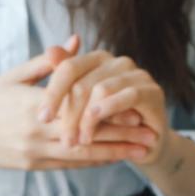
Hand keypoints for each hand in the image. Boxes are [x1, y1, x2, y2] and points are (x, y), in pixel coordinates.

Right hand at [0, 42, 155, 171]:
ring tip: (141, 152)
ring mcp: (36, 152)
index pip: (80, 108)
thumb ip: (47, 63)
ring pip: (83, 154)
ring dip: (114, 153)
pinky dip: (93, 161)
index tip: (136, 107)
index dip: (110, 111)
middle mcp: (37, 132)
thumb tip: (76, 42)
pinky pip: (69, 164)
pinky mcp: (34, 166)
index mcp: (34, 105)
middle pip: (88, 135)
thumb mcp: (14, 75)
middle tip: (151, 134)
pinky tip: (113, 158)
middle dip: (122, 136)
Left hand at [38, 49, 170, 167]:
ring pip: (102, 89)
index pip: (68, 68)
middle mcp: (117, 62)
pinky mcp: (152, 91)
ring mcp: (137, 74)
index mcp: (97, 60)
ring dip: (87, 119)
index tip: (42, 118)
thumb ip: (66, 82)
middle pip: (83, 83)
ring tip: (81, 141)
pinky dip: (109, 110)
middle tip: (64, 140)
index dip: (53, 93)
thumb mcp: (82, 109)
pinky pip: (127, 96)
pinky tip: (97, 127)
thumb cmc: (109, 126)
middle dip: (70, 114)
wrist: (145, 145)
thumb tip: (49, 50)